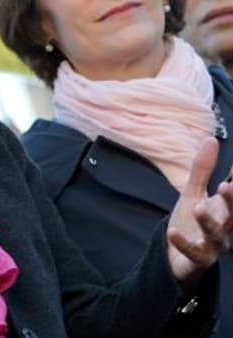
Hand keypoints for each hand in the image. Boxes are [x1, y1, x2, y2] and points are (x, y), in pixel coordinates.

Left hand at [167, 138, 232, 282]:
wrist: (176, 258)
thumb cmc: (190, 224)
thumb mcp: (193, 194)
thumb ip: (202, 170)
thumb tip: (211, 139)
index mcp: (224, 211)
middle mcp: (223, 229)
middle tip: (229, 186)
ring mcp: (212, 247)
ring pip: (216, 235)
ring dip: (209, 222)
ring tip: (198, 207)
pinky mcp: (197, 261)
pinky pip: (193, 254)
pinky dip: (184, 244)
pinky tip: (173, 232)